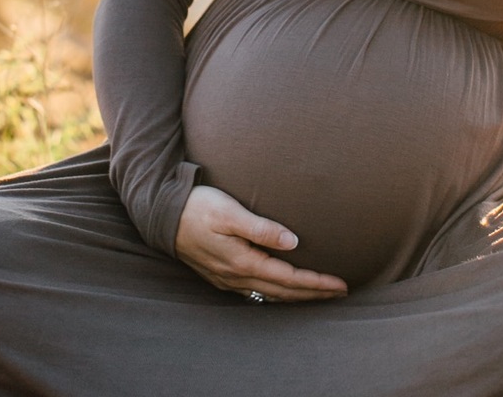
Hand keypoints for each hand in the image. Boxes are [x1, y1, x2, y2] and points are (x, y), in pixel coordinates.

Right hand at [174, 185, 347, 301]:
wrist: (162, 214)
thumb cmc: (197, 206)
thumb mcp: (229, 211)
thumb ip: (261, 228)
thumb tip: (293, 242)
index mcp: (242, 261)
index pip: (289, 278)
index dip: (316, 282)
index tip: (340, 284)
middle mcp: (237, 276)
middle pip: (283, 291)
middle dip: (313, 293)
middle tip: (340, 292)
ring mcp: (227, 278)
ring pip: (270, 294)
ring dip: (297, 295)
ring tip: (318, 293)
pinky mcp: (221, 274)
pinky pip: (257, 291)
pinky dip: (277, 292)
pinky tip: (282, 290)